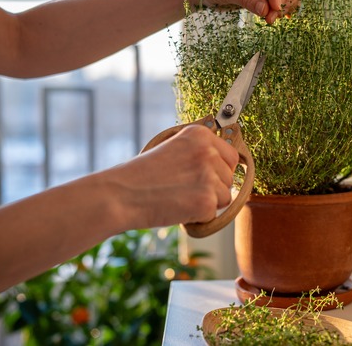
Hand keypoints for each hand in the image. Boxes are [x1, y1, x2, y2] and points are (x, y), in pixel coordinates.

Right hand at [109, 124, 239, 228]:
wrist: (120, 195)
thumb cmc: (142, 175)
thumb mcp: (173, 149)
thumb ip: (199, 152)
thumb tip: (226, 165)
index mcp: (200, 134)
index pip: (231, 156)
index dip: (218, 170)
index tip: (199, 176)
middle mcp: (208, 152)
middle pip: (229, 178)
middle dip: (212, 188)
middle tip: (183, 188)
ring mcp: (209, 176)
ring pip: (225, 197)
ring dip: (207, 202)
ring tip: (178, 197)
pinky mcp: (207, 200)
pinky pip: (214, 214)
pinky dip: (198, 216)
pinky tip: (178, 208)